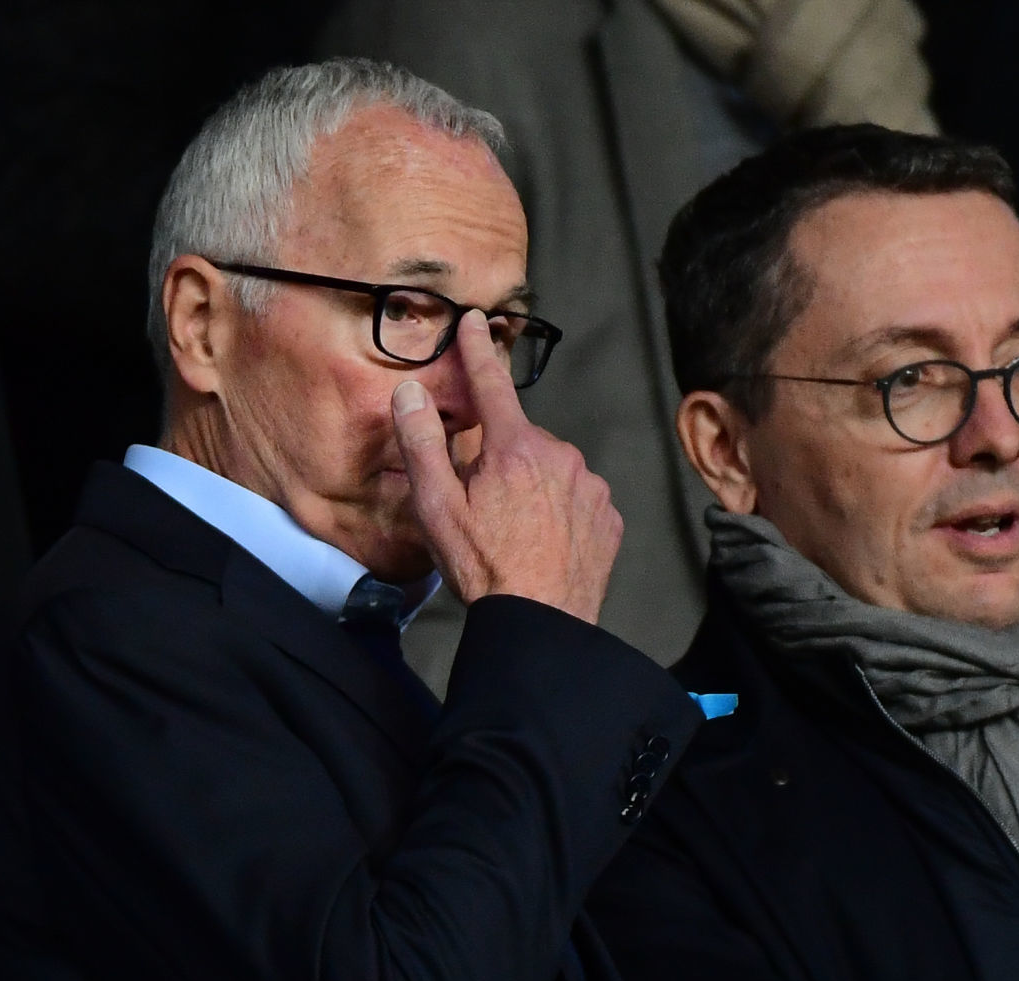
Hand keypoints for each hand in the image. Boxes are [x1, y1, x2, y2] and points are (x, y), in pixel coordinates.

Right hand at [392, 311, 620, 622]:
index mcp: (514, 448)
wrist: (542, 622)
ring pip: (552, 470)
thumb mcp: (438, 507)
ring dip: (533, 487)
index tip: (474, 321)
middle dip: (501, 460)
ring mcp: (590, 486)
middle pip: (520, 440)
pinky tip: (544, 542)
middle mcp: (559, 456)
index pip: (491, 384)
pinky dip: (561, 512)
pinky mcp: (608, 517)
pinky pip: (578, 500)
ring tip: (515, 532)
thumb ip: (422, 443)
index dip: (478, 350)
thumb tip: (410, 393)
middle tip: (484, 506)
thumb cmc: (485, 568)